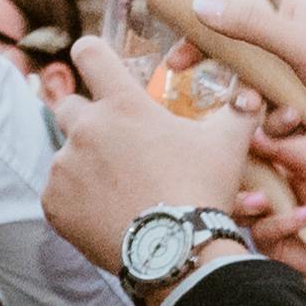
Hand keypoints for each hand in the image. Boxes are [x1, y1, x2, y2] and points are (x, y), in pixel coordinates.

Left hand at [43, 34, 255, 273]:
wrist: (177, 252)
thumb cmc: (202, 190)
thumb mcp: (228, 144)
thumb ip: (239, 111)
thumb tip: (252, 96)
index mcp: (122, 105)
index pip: (89, 53)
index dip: (90, 52)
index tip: (94, 59)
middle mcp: (86, 129)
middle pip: (70, 105)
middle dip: (89, 118)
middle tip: (118, 145)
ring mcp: (65, 167)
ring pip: (67, 154)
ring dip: (85, 164)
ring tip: (119, 189)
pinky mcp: (53, 202)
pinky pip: (58, 192)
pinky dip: (76, 199)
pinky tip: (105, 211)